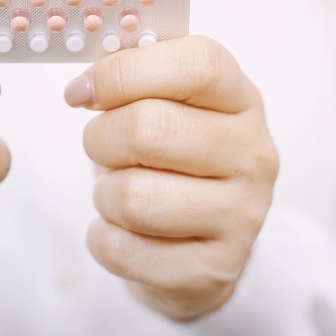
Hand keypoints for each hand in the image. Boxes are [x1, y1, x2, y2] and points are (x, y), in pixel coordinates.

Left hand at [64, 36, 277, 320]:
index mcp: (240, 98)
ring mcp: (241, 215)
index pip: (195, 66)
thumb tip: (85, 81)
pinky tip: (123, 230)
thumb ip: (132, 76)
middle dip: (100, 138)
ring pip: (134, 198)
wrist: (205, 239)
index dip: (124, 72)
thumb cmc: (172, 157)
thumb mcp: (165, 102)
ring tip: (120, 191)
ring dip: (105, 194)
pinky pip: (125, 250)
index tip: (83, 91)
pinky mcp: (214, 268)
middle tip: (101, 146)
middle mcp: (252, 154)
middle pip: (149, 130)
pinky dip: (104, 238)